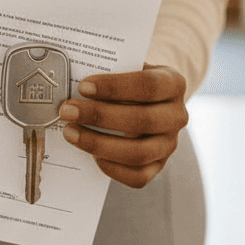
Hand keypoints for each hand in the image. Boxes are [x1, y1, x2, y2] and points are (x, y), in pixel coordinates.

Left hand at [58, 64, 187, 187]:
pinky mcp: (158, 166)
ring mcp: (170, 144)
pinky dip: (111, 167)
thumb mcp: (128, 67)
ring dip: (99, 144)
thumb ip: (110, 71)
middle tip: (68, 110)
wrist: (150, 102)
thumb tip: (72, 80)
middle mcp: (177, 115)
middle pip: (142, 120)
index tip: (83, 86)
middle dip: (100, 116)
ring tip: (71, 132)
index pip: (148, 85)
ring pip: (138, 153)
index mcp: (174, 83)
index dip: (115, 87)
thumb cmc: (131, 82)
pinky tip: (90, 155)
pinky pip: (137, 177)